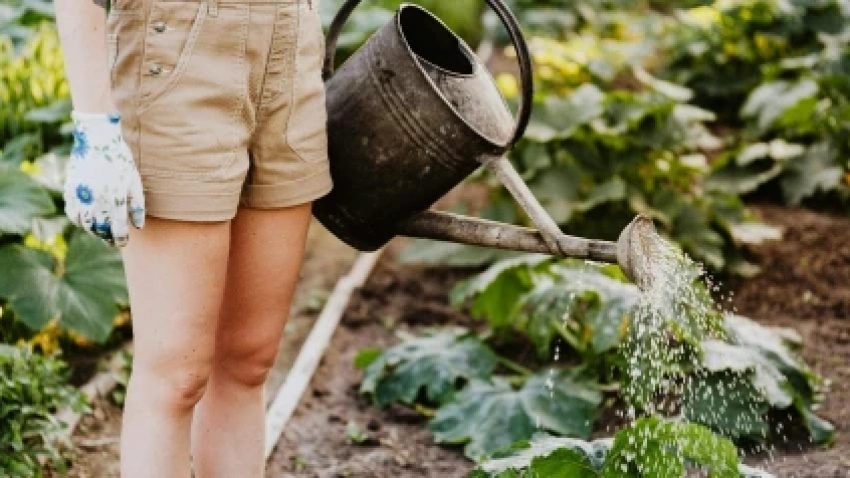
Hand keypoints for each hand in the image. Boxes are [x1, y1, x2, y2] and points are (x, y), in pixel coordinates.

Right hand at [64, 111, 144, 246]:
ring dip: (93, 231)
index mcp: (115, 200)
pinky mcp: (70, 190)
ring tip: (100, 232)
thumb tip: (138, 226)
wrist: (97, 140)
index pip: (117, 230)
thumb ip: (137, 206)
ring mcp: (81, 196)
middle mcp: (96, 201)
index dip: (120, 239)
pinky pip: (72, 213)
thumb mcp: (134, 182)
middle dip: (107, 238)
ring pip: (85, 224)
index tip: (123, 243)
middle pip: (100, 230)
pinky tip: (86, 221)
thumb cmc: (120, 160)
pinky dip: (79, 220)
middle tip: (112, 241)